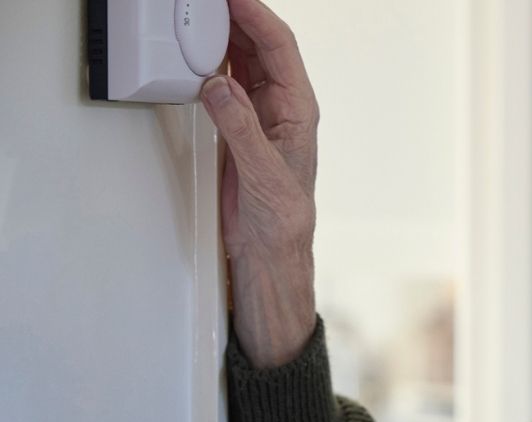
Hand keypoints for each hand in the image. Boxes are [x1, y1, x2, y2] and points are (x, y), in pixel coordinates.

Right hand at [201, 0, 318, 367]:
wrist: (270, 250)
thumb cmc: (282, 219)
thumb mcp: (262, 173)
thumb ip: (241, 128)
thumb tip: (220, 88)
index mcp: (298, 110)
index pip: (279, 48)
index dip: (256, 17)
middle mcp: (281, 107)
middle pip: (260, 46)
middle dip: (236, 17)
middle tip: (209, 3)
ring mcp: (260, 114)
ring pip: (242, 61)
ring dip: (222, 37)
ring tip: (199, 17)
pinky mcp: (239, 126)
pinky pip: (225, 83)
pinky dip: (210, 64)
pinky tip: (196, 53)